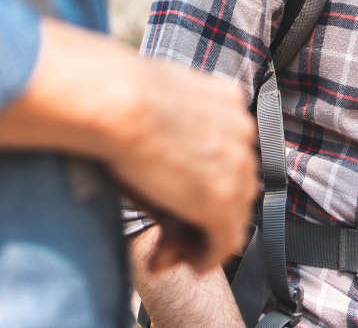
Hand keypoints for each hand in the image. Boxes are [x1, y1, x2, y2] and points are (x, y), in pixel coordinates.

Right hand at [0, 20, 256, 273]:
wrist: (117, 99)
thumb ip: (172, 120)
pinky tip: (194, 265)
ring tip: (180, 252)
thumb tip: (158, 140)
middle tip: (182, 231)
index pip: (228, 150)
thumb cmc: (119, 92)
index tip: (185, 194)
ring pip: (234, 213)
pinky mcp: (221, 200)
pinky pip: (225, 240)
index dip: (207, 176)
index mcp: (228, 101)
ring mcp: (236, 167)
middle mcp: (241, 132)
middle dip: (209, 210)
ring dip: (207, 235)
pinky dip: (210, 256)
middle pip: (236, 183)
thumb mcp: (158, 98)